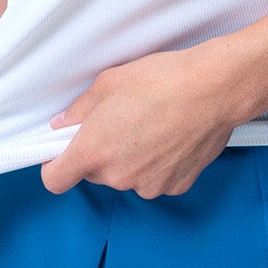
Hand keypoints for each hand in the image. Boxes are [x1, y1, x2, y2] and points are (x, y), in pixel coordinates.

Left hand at [42, 45, 239, 198]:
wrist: (213, 89)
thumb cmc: (164, 81)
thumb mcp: (109, 83)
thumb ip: (79, 110)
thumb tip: (65, 123)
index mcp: (94, 150)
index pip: (55, 180)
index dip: (54, 167)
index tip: (60, 155)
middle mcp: (118, 175)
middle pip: (94, 173)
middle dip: (101, 152)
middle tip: (119, 122)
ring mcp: (148, 184)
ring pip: (126, 176)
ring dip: (131, 158)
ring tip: (150, 126)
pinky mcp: (174, 186)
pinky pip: (154, 178)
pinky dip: (157, 164)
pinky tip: (169, 137)